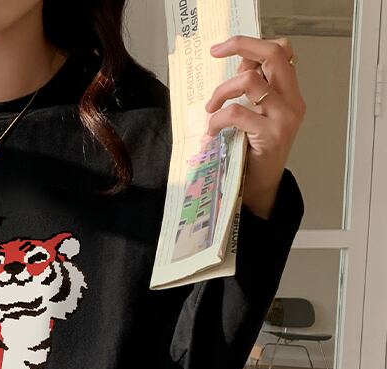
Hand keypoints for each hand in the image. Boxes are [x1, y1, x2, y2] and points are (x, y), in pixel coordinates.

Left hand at [204, 35, 305, 219]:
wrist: (259, 188)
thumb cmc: (253, 154)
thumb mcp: (254, 118)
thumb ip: (251, 94)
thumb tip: (238, 68)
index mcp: (290, 94)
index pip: (281, 53)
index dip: (253, 45)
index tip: (225, 48)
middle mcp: (292, 102)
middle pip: (273, 56)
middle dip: (241, 47)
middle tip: (216, 52)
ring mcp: (284, 118)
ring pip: (250, 82)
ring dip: (222, 92)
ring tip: (211, 109)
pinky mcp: (270, 136)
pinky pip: (237, 114)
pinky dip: (218, 119)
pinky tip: (212, 131)